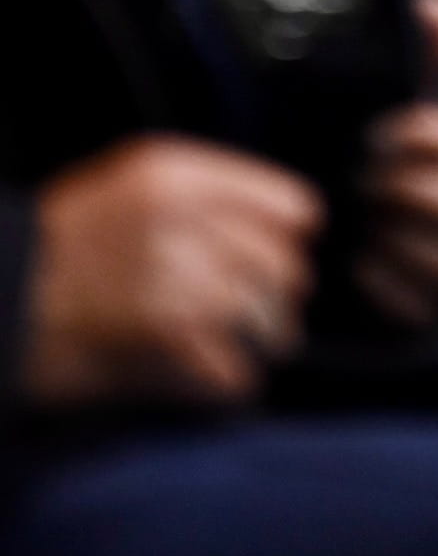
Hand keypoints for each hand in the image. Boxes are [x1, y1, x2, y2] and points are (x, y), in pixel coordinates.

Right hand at [22, 136, 324, 406]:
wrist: (3, 295)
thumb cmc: (61, 244)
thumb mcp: (129, 185)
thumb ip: (202, 192)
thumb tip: (277, 220)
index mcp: (177, 174)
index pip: (290, 206)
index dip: (290, 237)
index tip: (282, 254)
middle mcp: (184, 219)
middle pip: (286, 266)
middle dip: (280, 297)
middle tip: (269, 312)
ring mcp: (176, 279)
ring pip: (270, 318)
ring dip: (264, 340)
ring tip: (251, 346)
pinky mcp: (162, 338)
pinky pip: (234, 370)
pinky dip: (230, 381)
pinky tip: (216, 377)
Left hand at [351, 0, 437, 330]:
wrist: (362, 224)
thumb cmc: (399, 154)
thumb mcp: (415, 99)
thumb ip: (431, 52)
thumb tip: (433, 3)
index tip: (391, 132)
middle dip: (432, 195)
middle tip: (370, 179)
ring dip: (412, 245)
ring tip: (364, 221)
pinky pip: (433, 318)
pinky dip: (391, 289)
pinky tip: (358, 261)